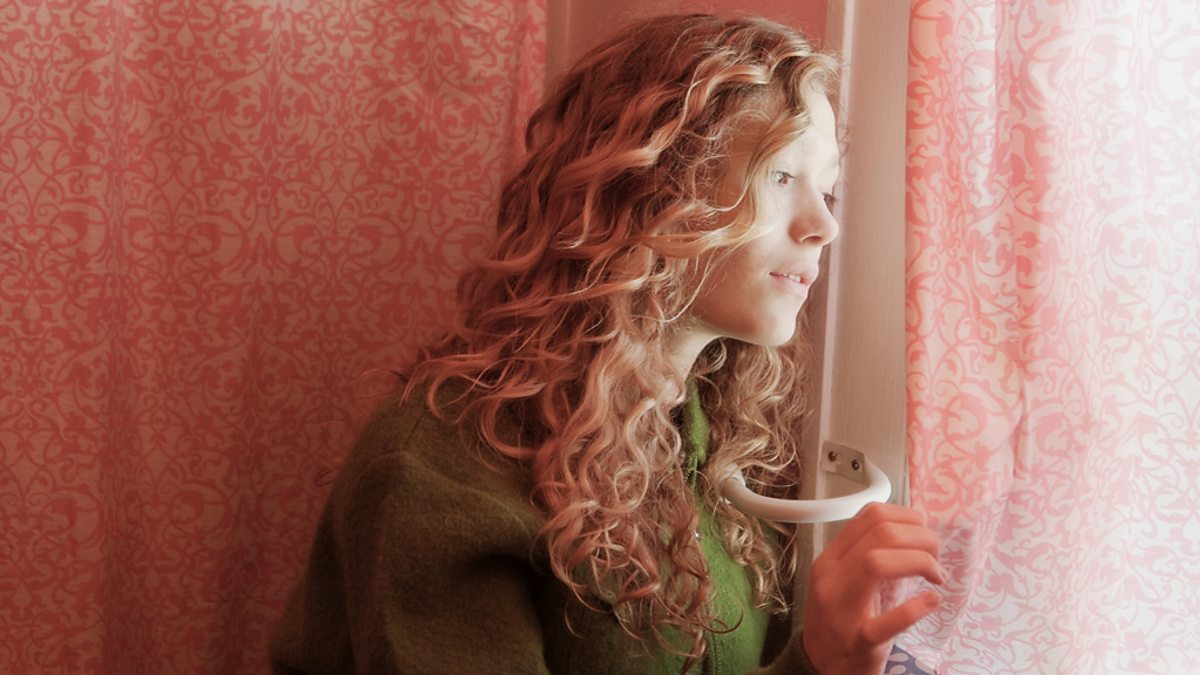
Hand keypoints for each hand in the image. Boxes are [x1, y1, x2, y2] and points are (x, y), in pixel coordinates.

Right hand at [800, 502, 943, 674]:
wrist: (818, 667)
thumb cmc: (839, 622)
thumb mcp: (845, 581)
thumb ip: (868, 555)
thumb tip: (913, 532)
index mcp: (830, 559)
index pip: (870, 516)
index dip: (907, 517)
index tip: (923, 534)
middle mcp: (831, 578)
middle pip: (880, 533)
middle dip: (922, 538)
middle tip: (935, 558)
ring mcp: (842, 609)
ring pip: (877, 562)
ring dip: (920, 561)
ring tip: (935, 576)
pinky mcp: (859, 641)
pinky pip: (889, 621)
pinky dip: (916, 608)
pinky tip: (931, 602)